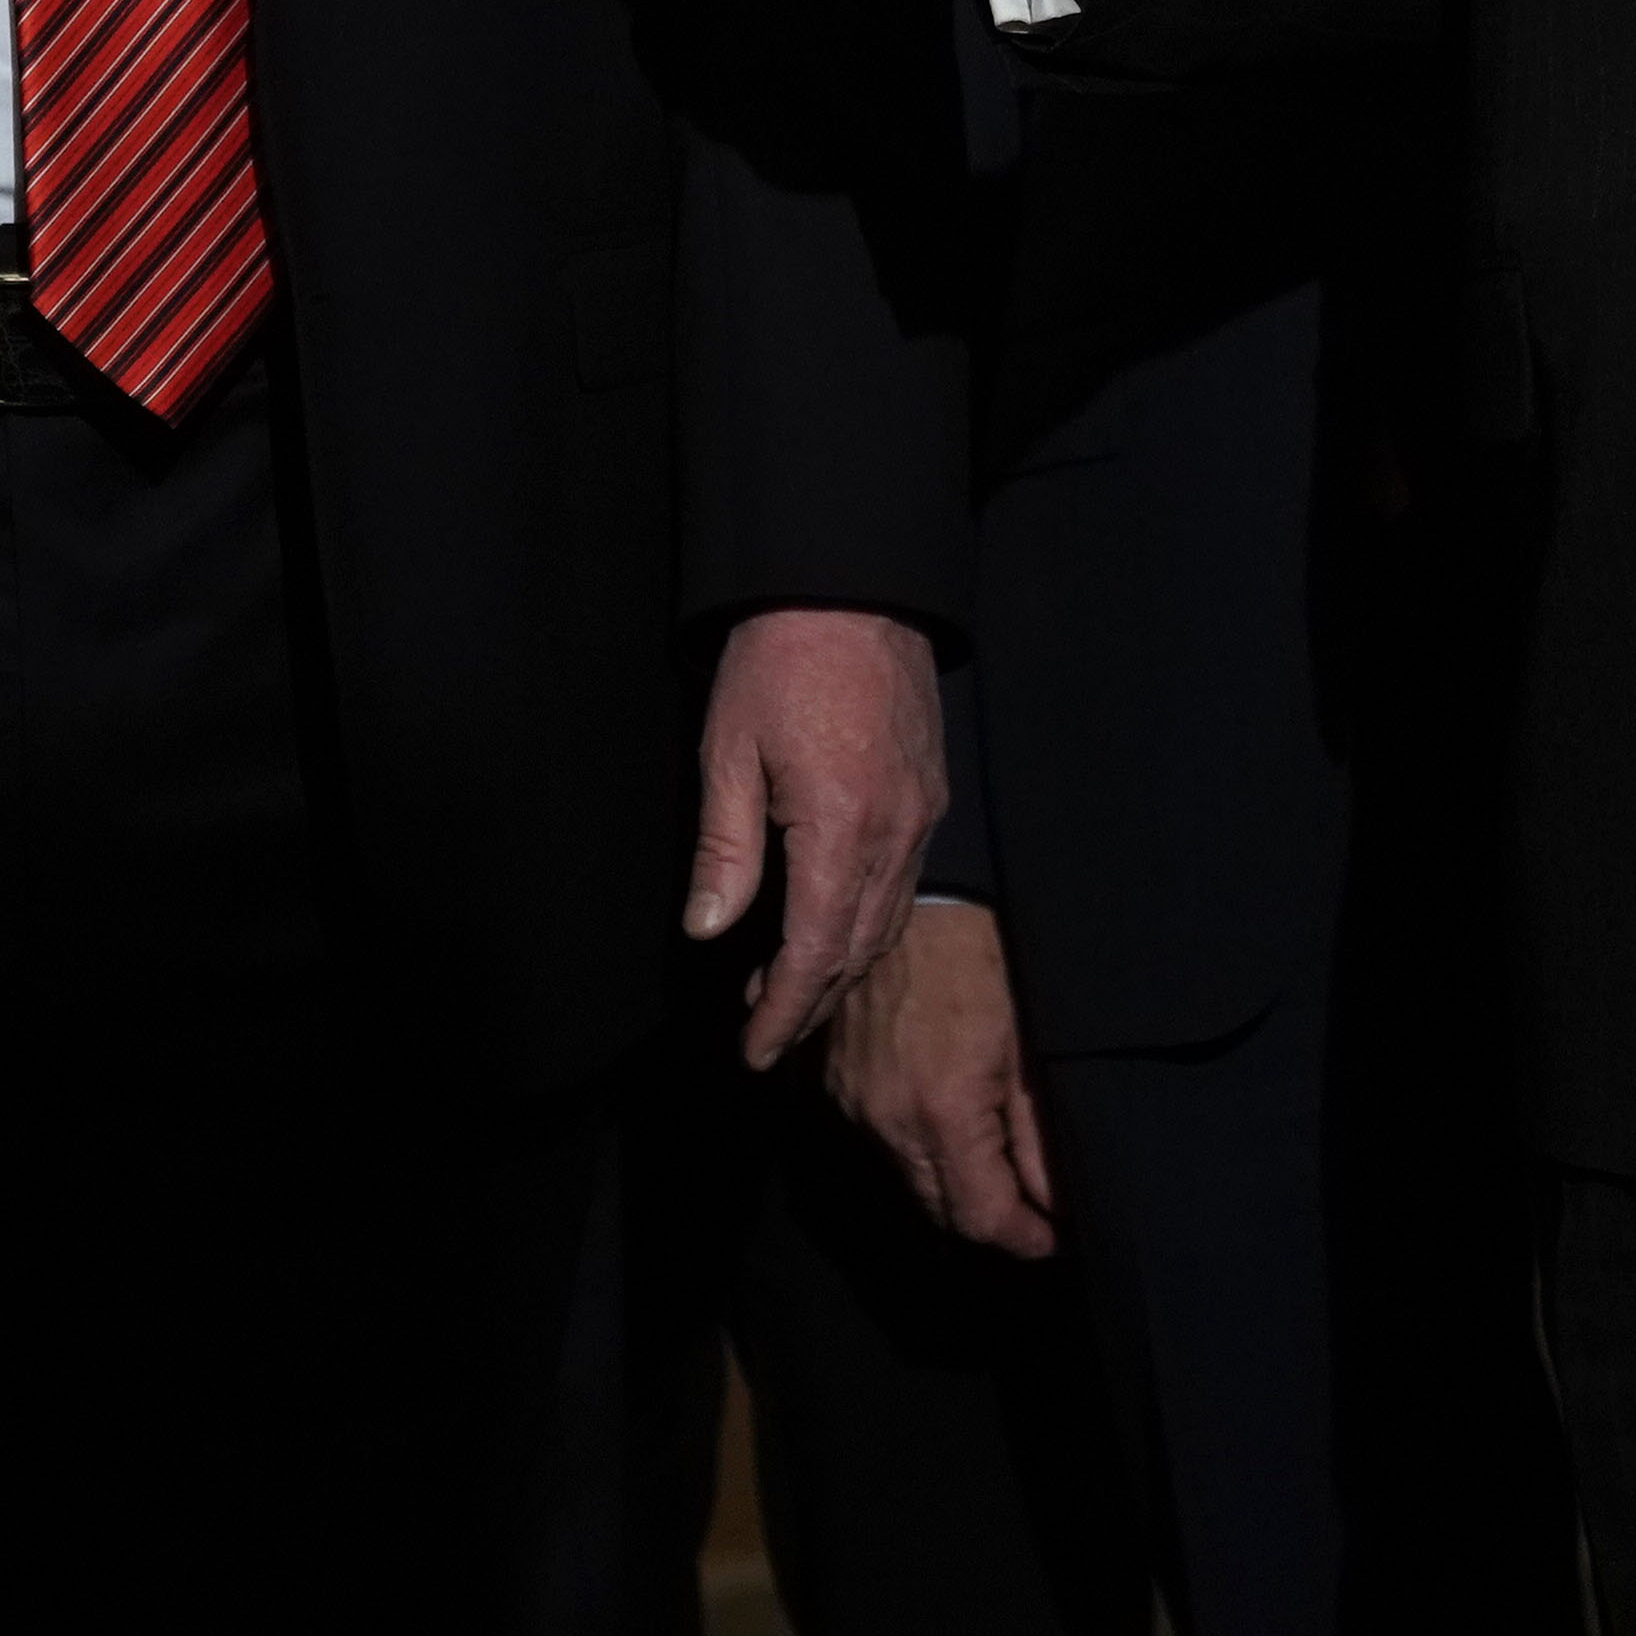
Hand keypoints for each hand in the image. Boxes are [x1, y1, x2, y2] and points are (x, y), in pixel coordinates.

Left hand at [685, 605, 945, 1067]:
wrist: (854, 584)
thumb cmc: (780, 659)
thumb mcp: (728, 751)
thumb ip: (725, 848)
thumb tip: (707, 929)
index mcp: (840, 828)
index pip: (813, 952)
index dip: (783, 1010)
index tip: (755, 1052)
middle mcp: (894, 833)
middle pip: (856, 950)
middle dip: (810, 1001)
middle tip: (764, 1035)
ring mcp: (920, 815)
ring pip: (884, 922)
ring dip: (838, 965)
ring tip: (786, 989)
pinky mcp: (928, 793)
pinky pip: (902, 883)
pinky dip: (865, 921)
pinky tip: (830, 922)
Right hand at [824, 901, 1054, 1257]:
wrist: (920, 896)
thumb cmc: (986, 959)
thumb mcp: (1030, 1048)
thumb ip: (1040, 1137)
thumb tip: (1058, 1203)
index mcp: (942, 1113)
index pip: (980, 1217)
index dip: (1023, 1238)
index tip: (1052, 1239)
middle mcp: (885, 1119)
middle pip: (938, 1211)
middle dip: (987, 1220)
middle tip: (1031, 1211)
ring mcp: (850, 1101)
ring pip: (905, 1178)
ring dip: (949, 1184)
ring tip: (994, 1163)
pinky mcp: (830, 1080)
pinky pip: (877, 1139)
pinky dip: (914, 1147)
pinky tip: (946, 1122)